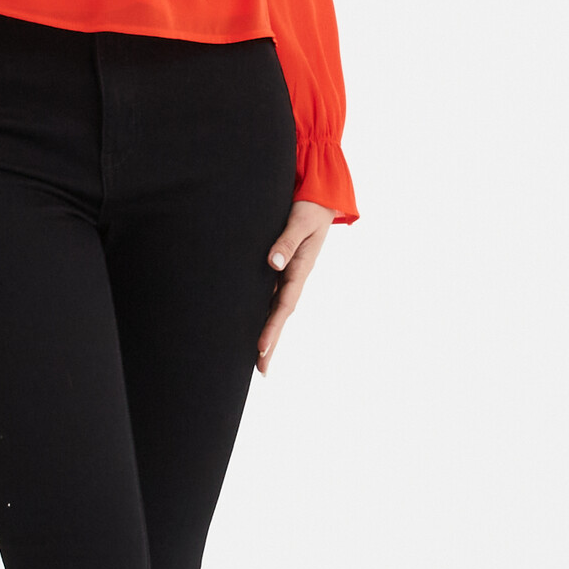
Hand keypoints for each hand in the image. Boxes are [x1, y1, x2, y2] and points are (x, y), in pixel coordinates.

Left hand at [256, 201, 336, 372]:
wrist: (318, 198)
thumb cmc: (309, 208)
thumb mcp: (301, 221)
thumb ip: (287, 241)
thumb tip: (272, 263)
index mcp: (300, 270)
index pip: (285, 305)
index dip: (272, 327)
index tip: (261, 346)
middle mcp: (292, 277)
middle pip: (279, 315)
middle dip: (270, 342)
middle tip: (260, 369)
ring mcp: (286, 274)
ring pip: (273, 308)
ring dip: (266, 331)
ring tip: (256, 358)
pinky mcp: (278, 268)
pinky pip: (267, 294)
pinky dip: (261, 312)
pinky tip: (249, 324)